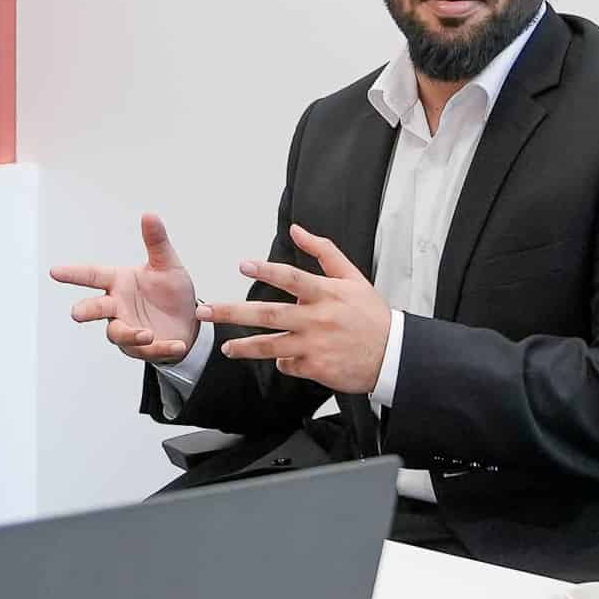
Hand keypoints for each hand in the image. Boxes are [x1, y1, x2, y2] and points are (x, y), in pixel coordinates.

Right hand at [50, 213, 200, 362]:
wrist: (188, 321)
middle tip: (76, 313)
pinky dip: (162, 348)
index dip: (74, 274)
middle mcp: (117, 305)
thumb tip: (150, 214)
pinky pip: (147, 349)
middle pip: (95, 308)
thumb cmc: (171, 291)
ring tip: (148, 334)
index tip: (54, 271)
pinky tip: (177, 344)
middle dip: (85, 311)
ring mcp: (126, 327)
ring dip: (130, 334)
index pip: (93, 275)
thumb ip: (156, 242)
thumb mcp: (168, 264)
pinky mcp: (141, 348)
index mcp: (119, 282)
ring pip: (118, 333)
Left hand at [198, 224, 391, 394]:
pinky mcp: (316, 368)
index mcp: (326, 294)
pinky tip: (283, 358)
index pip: (292, 278)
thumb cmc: (371, 315)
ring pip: (270, 346)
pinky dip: (282, 361)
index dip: (267, 270)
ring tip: (226, 347)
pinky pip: (288, 365)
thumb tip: (297, 230)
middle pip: (268, 314)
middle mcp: (317, 319)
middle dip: (232, 312)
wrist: (392, 355)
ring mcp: (315, 346)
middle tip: (205, 312)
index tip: (243, 265)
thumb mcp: (353, 277)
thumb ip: (323, 251)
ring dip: (244, 346)